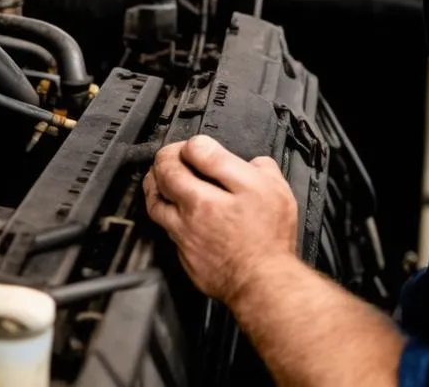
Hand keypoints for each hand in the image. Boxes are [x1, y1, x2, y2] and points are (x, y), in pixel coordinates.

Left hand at [143, 136, 298, 316]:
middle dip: (165, 159)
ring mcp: (184, 236)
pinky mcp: (184, 256)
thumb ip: (259, 167)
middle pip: (163, 175)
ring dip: (155, 186)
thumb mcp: (273, 190)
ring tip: (161, 178)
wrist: (266, 285)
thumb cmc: (269, 240)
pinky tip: (176, 213)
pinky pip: (166, 230)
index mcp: (209, 193)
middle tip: (173, 156)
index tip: (196, 147)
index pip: (188, 153)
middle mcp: (191, 213)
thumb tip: (250, 160)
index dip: (191, 144)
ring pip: (155, 204)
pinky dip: (167, 217)